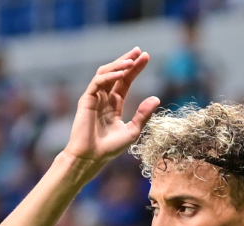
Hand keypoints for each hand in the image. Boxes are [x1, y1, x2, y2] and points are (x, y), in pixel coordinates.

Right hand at [62, 47, 160, 167]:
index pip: (125, 82)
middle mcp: (104, 98)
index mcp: (114, 105)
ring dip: (118, 65)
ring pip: (105, 74)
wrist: (91, 157)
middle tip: (139, 51)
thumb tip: (157, 98)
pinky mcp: (86, 99)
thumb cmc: (110, 148)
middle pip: (116, 73)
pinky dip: (109, 76)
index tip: (146, 57)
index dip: (135, 69)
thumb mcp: (132, 131)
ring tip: (132, 60)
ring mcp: (94, 98)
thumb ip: (143, 115)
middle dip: (127, 60)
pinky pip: (98, 82)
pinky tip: (121, 73)